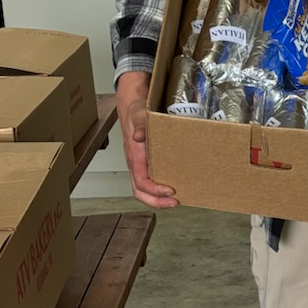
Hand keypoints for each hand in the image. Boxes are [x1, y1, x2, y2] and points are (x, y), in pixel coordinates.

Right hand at [116, 70, 177, 208]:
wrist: (131, 105)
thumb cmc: (136, 111)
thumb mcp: (139, 114)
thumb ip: (140, 124)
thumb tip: (139, 136)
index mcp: (134, 156)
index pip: (140, 181)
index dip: (154, 190)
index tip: (170, 190)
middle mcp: (135, 163)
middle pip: (140, 191)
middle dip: (156, 201)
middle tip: (175, 202)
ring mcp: (139, 164)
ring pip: (143, 189)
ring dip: (157, 198)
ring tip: (176, 200)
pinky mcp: (144, 162)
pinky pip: (149, 180)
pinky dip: (159, 189)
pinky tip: (174, 186)